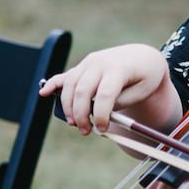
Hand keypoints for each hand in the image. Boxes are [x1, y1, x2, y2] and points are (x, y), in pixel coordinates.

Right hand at [41, 44, 170, 134]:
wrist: (141, 57)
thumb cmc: (145, 77)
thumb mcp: (142, 91)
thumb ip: (122, 102)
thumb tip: (100, 114)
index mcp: (118, 68)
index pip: (105, 93)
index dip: (101, 114)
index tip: (102, 129)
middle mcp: (100, 63)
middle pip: (83, 90)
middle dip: (81, 114)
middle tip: (86, 131)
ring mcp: (88, 64)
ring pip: (71, 85)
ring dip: (69, 107)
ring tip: (75, 124)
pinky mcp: (82, 67)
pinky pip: (64, 75)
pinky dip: (52, 84)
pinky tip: (43, 93)